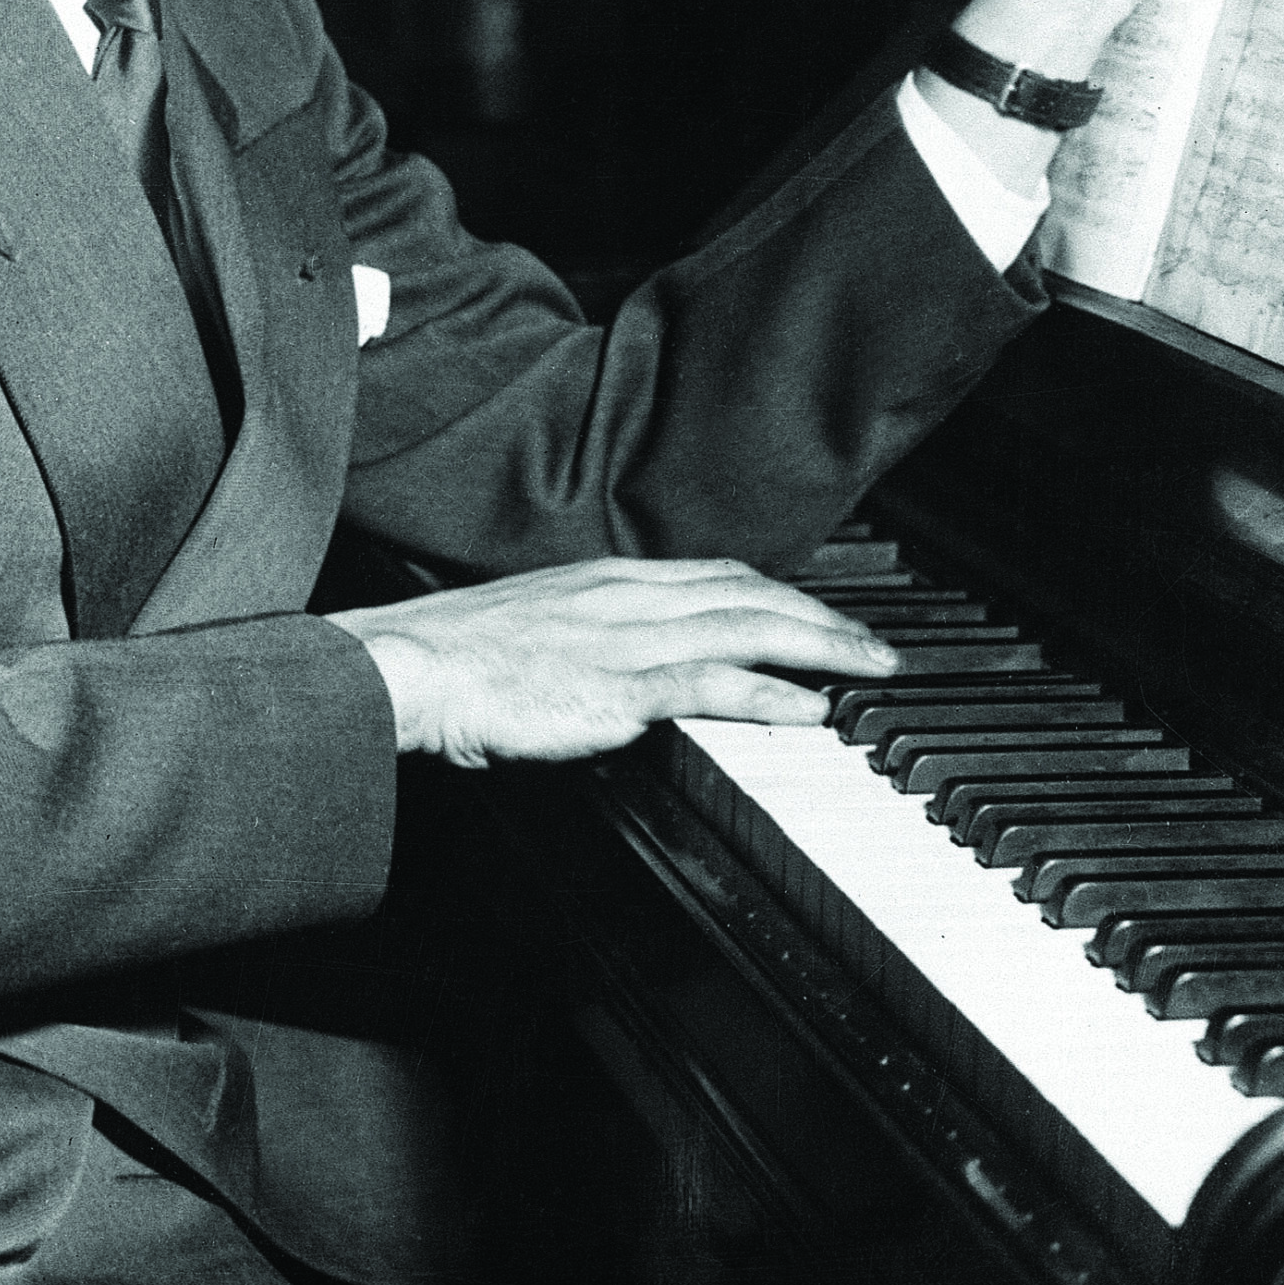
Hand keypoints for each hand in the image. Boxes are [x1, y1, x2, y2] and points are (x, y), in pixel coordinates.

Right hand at [329, 556, 898, 768]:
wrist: (406, 666)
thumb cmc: (450, 659)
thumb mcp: (528, 630)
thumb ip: (581, 639)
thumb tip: (609, 666)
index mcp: (605, 581)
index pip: (715, 576)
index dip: (779, 594)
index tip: (820, 613)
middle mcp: (625, 597)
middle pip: (749, 595)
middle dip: (822, 618)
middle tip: (878, 646)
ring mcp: (623, 639)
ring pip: (747, 629)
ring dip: (820, 648)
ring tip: (870, 670)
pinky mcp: (614, 687)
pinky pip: (709, 683)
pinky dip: (768, 693)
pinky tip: (809, 708)